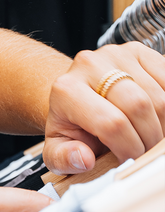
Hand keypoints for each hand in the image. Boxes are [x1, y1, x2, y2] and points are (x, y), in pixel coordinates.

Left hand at [43, 44, 164, 173]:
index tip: (130, 160)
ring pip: (159, 96)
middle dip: (149, 137)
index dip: (129, 148)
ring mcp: (116, 53)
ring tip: (151, 136)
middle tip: (146, 151)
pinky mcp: (138, 50)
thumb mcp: (57, 149)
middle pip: (139, 105)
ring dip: (163, 124)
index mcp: (66, 90)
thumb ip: (64, 158)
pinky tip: (158, 119)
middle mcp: (89, 64)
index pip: (111, 123)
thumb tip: (84, 159)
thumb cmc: (71, 124)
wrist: (75, 94)